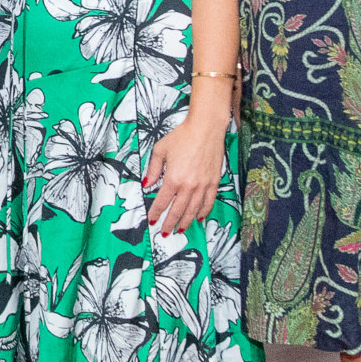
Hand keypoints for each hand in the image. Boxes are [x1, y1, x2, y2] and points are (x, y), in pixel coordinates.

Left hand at [144, 102, 228, 235]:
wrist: (206, 128)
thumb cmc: (182, 136)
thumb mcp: (160, 150)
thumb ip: (153, 170)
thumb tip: (146, 184)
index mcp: (173, 179)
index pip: (162, 202)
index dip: (156, 213)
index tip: (152, 221)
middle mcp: (188, 186)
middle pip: (177, 211)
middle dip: (169, 223)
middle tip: (165, 232)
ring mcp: (203, 185)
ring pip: (193, 210)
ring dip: (185, 222)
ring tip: (180, 230)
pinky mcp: (214, 182)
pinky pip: (208, 202)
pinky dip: (203, 212)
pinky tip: (199, 218)